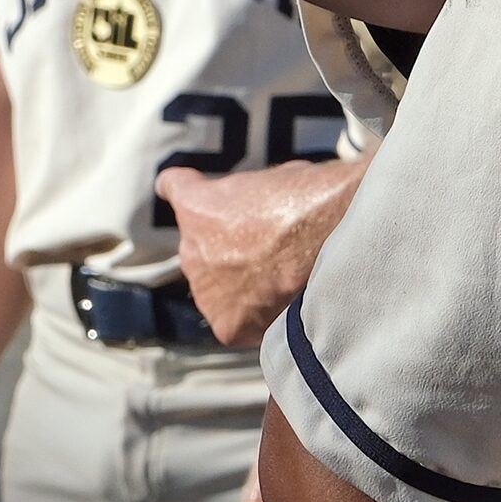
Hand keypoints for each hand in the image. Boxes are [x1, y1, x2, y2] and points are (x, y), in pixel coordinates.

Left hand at [156, 159, 363, 348]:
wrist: (327, 243)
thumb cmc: (307, 203)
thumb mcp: (274, 177)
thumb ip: (250, 195)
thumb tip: (261, 204)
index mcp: (196, 204)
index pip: (172, 188)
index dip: (185, 189)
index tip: (177, 189)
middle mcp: (190, 249)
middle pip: (199, 249)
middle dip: (226, 249)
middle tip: (266, 248)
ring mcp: (205, 291)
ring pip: (216, 289)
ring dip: (239, 285)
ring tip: (280, 277)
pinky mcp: (226, 325)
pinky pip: (236, 321)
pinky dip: (256, 317)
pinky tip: (282, 303)